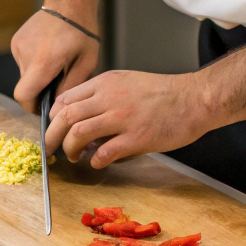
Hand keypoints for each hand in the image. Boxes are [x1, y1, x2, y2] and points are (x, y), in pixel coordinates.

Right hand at [12, 8, 99, 112]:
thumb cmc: (83, 33)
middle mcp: (25, 54)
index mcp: (43, 61)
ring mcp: (18, 46)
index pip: (24, 96)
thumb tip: (56, 107)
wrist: (69, 2)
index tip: (45, 108)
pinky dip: (34, 64)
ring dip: (38, 76)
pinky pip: (23, 62)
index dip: (32, 107)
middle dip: (40, 90)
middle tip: (59, 82)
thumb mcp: (86, 64)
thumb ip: (69, 88)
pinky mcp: (16, 41)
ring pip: (24, 75)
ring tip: (56, 63)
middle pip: (25, 87)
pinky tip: (49, 53)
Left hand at [45, 68, 210, 166]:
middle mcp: (109, 98)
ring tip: (72, 157)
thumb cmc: (163, 93)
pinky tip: (98, 163)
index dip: (53, 117)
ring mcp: (122, 118)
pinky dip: (95, 161)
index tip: (54, 128)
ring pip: (78, 134)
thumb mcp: (127, 82)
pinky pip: (104, 153)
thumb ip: (103, 96)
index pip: (65, 99)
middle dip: (52, 136)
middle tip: (51, 149)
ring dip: (69, 149)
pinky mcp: (136, 138)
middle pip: (65, 117)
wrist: (194, 98)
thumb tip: (83, 118)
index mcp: (105, 83)